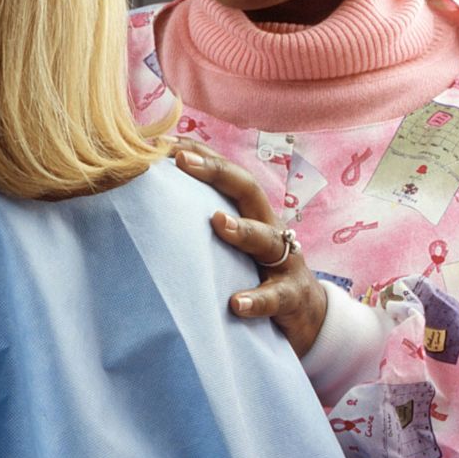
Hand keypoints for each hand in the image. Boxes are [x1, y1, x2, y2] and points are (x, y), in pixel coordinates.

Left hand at [170, 137, 327, 354]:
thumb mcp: (233, 243)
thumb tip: (151, 204)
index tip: (164, 143)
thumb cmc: (256, 271)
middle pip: (249, 191)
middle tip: (183, 161)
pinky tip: (236, 303)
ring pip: (267, 238)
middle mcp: (270, 228)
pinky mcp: (292, 297)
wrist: (307, 314)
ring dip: (242, 229)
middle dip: (217, 172)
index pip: (228, 174)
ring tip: (217, 222)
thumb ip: (203, 223)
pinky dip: (256, 300)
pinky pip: (275, 296)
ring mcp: (285, 261)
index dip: (201, 154)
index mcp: (252, 213)